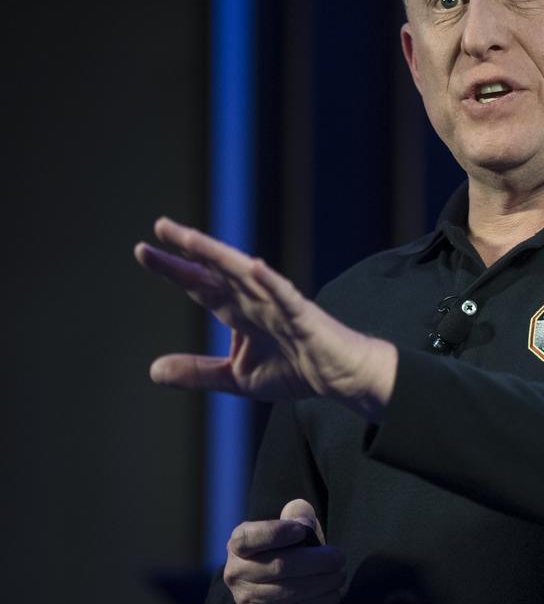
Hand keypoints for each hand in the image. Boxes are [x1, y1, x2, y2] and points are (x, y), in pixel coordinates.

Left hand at [134, 217, 395, 414]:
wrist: (340, 377)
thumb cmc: (295, 369)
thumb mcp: (236, 377)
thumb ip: (197, 371)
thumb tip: (153, 370)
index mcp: (239, 312)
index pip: (201, 285)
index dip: (174, 268)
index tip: (143, 250)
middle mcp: (256, 300)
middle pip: (218, 271)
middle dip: (190, 250)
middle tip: (161, 226)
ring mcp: (280, 305)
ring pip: (246, 275)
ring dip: (220, 256)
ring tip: (192, 240)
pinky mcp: (304, 317)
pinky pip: (286, 297)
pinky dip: (270, 282)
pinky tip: (255, 267)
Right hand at [224, 499, 345, 603]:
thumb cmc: (289, 555)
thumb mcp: (292, 530)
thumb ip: (297, 516)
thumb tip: (302, 520)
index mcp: (239, 545)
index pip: (248, 538)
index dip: (275, 533)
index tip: (300, 531)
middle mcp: (236, 573)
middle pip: (281, 566)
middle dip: (318, 561)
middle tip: (339, 558)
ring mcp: (248, 601)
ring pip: (293, 591)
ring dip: (325, 582)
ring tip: (339, 575)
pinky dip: (323, 601)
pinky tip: (332, 593)